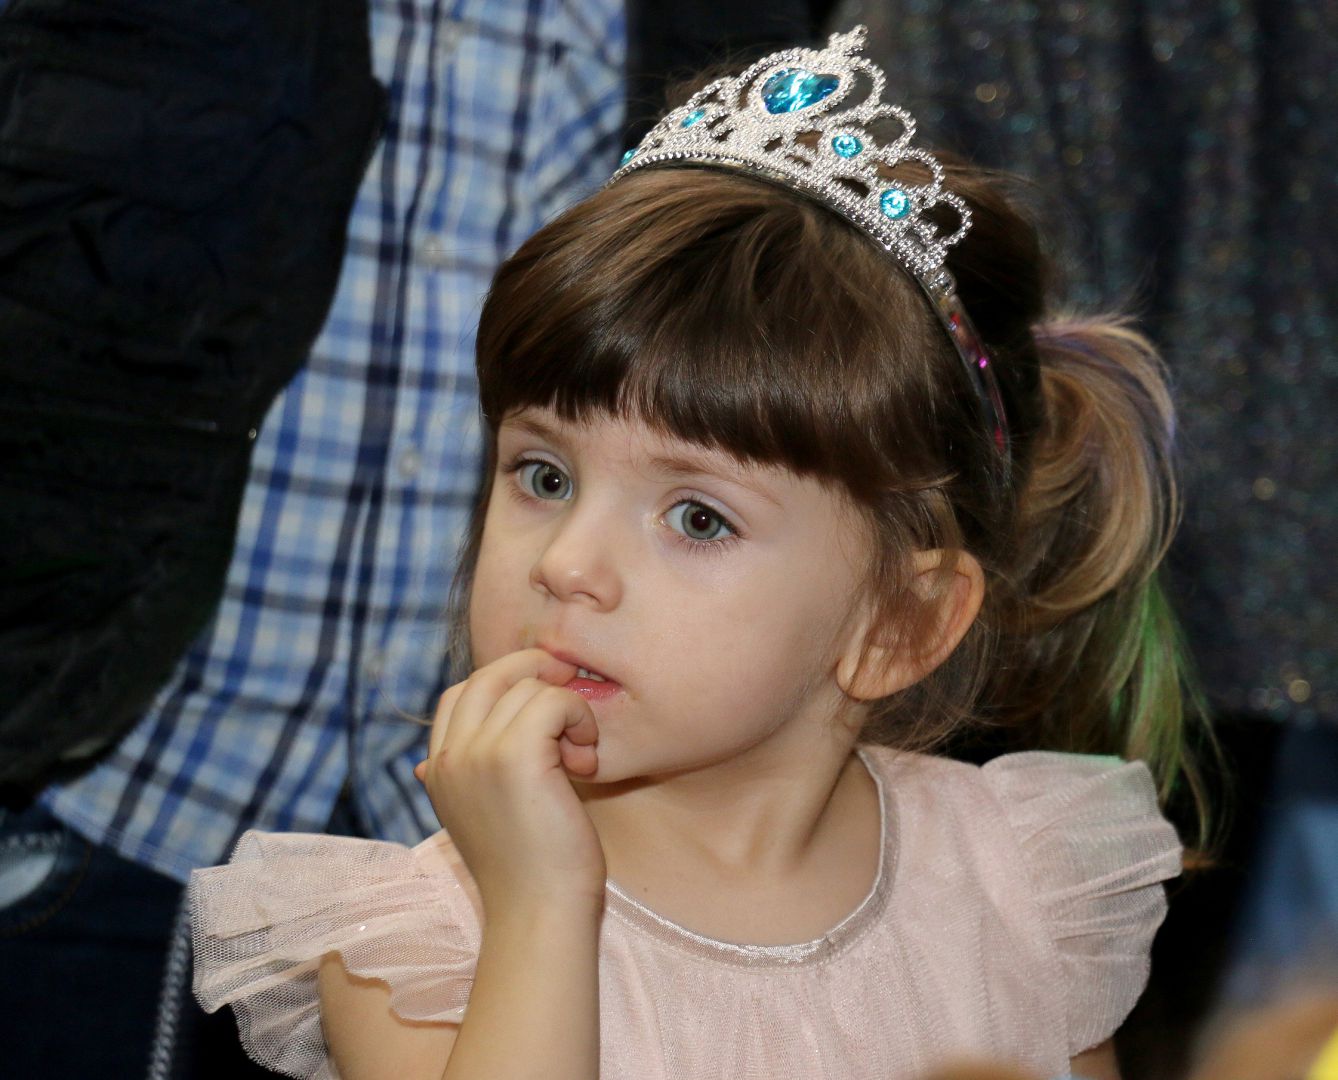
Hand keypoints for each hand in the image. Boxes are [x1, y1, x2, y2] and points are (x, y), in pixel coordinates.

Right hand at [414, 649, 605, 913]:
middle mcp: (449, 757)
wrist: (540, 915)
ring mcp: (478, 753)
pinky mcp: (516, 754)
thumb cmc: (527, 872)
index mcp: (437, 771)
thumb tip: (423, 763)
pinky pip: (554, 701)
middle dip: (537, 675)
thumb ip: (460, 782)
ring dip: (567, 711)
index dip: (506, 686)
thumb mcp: (475, 819)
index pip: (461, 693)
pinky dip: (580, 718)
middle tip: (572, 705)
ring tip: (578, 758)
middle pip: (489, 675)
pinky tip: (585, 759)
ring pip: (529, 688)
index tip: (545, 709)